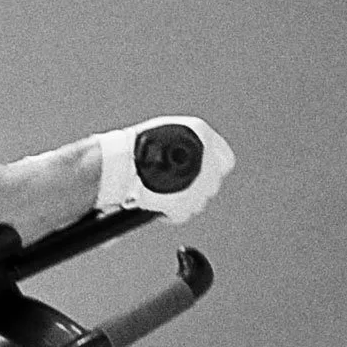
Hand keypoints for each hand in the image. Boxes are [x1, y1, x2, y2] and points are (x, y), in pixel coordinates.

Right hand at [91, 116, 234, 222]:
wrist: (120, 162)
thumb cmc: (136, 144)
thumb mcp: (168, 131)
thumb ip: (186, 142)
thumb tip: (194, 157)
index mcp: (202, 135)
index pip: (225, 161)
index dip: (212, 169)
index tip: (201, 175)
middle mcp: (206, 160)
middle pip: (211, 184)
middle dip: (196, 186)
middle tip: (174, 184)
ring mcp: (197, 184)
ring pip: (198, 202)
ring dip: (183, 200)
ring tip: (161, 193)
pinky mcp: (183, 205)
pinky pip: (181, 215)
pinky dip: (170, 214)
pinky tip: (159, 207)